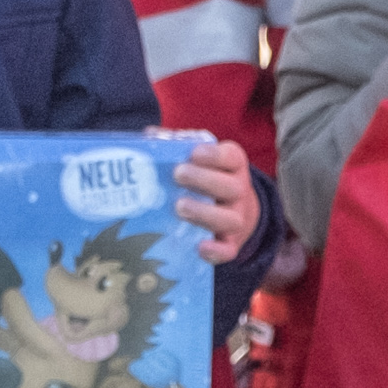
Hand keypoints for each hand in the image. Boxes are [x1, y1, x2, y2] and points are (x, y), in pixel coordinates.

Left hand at [169, 134, 260, 263]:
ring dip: (205, 213)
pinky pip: (228, 250)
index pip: (232, 157)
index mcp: (233, 166)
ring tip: (180, 207)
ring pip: (230, 219)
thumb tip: (148, 136)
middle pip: (232, 187)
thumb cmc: (207, 179)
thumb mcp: (200, 161)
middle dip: (205, 180)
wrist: (235, 211)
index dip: (216, 155)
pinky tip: (200, 246)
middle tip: (179, 174)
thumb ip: (178, 147)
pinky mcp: (230, 243)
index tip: (195, 153)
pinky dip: (216, 251)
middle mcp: (239, 192)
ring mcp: (236, 219)